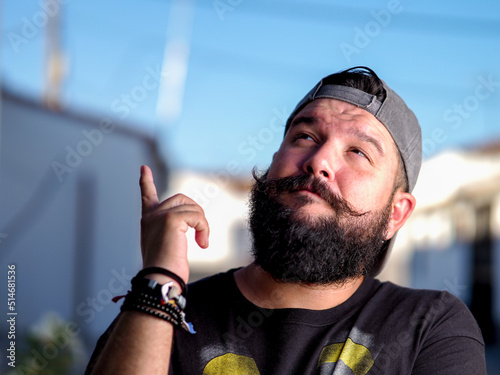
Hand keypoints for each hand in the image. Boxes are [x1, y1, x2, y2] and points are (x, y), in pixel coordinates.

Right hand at [139, 165, 209, 283]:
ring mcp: (159, 216)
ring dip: (203, 224)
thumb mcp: (167, 246)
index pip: (147, 196)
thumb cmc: (166, 271)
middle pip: (182, 199)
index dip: (146, 182)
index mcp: (148, 222)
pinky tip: (202, 244)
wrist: (160, 281)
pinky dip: (204, 229)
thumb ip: (173, 230)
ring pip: (192, 207)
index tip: (144, 168)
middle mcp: (151, 216)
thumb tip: (189, 222)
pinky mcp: (170, 219)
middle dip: (196, 214)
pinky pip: (197, 216)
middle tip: (201, 237)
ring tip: (202, 242)